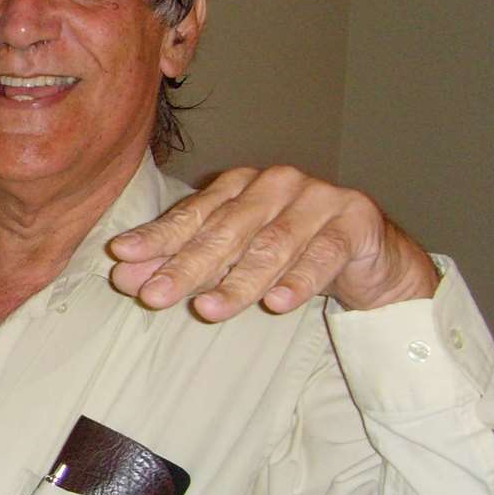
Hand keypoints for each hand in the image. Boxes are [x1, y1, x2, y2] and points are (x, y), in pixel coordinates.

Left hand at [107, 165, 437, 321]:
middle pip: (225, 230)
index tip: (122, 259)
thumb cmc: (291, 255)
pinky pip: (322, 256)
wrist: (372, 260)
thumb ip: (185, 263)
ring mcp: (318, 199)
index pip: (191, 215)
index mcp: (240, 186)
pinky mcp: (355, 222)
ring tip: (207, 310)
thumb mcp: (233, 260)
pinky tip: (276, 305)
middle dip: (186, 266)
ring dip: (237, 281)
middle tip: (153, 296)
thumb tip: (125, 277)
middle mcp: (275, 184)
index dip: (157, 239)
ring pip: (271, 245)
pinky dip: (298, 282)